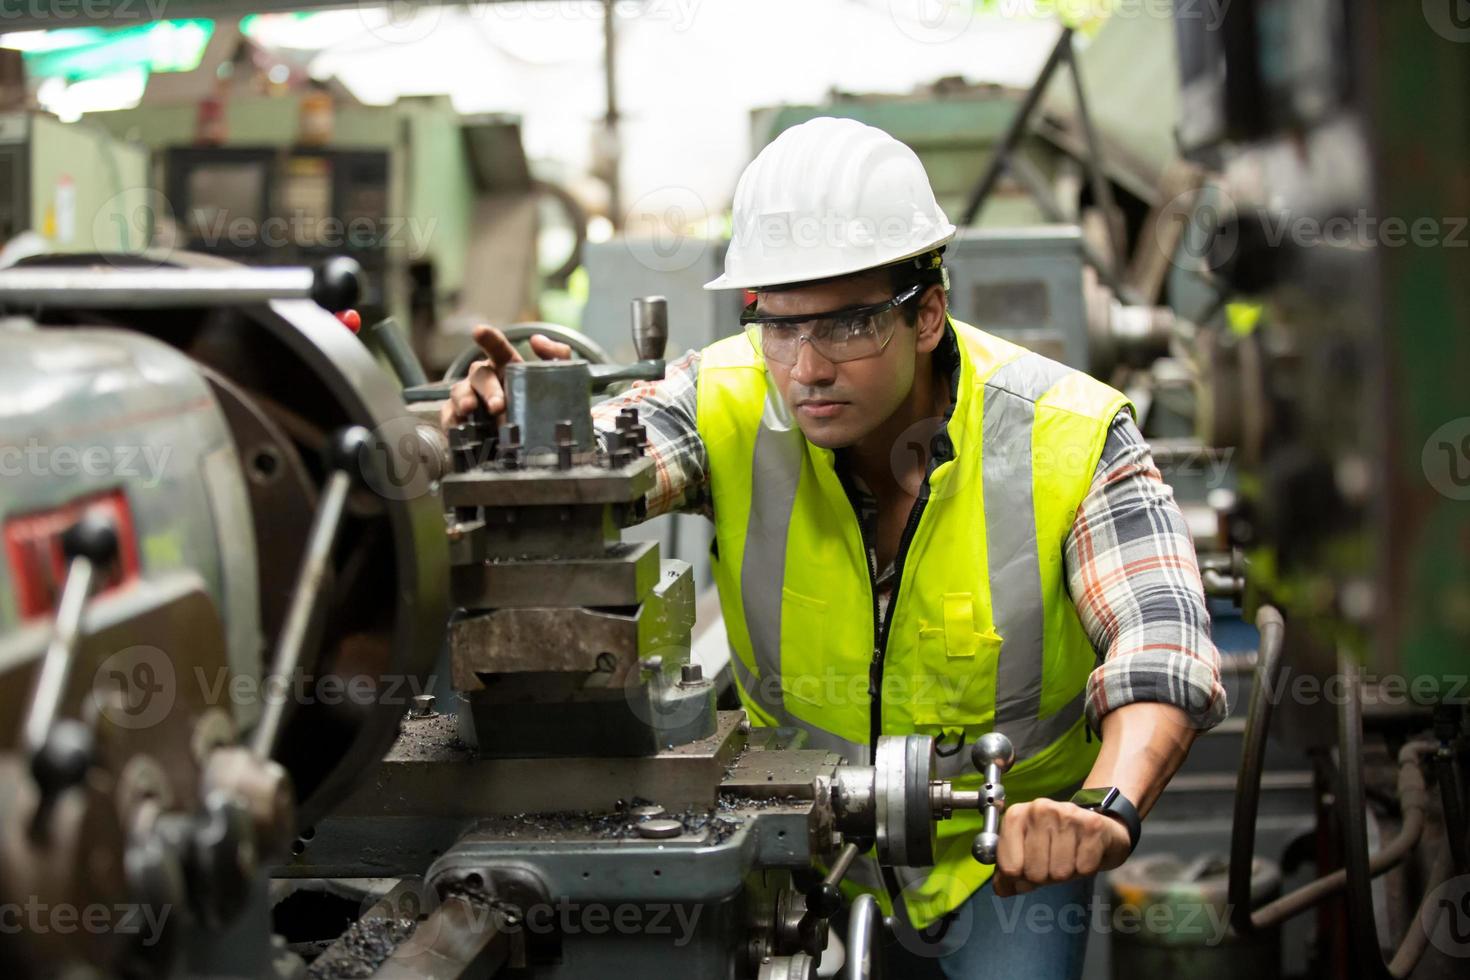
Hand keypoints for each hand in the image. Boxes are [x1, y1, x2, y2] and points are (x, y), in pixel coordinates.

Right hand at [440, 325, 573, 428]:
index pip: (496, 348)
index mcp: (506, 366)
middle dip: (488, 389)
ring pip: (459, 392)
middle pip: (480, 375)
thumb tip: (536, 340)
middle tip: (498, 406)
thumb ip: (557, 355)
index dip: (488, 338)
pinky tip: (457, 427)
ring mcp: (471, 399)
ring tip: (468, 410)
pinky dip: (450, 420)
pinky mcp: (461, 421)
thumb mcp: (560, 380)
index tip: (479, 331)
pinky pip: (449, 417)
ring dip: (463, 400)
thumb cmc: (543, 405)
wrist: (535, 441)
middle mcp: (485, 380)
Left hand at [991, 798, 1130, 896]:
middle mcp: (1039, 809)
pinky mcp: (1092, 825)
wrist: (1099, 830)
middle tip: (1054, 861)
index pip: (1009, 867)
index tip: (1028, 869)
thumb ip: (1010, 872)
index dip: (1020, 878)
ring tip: (1071, 856)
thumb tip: (1002, 889)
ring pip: (1060, 872)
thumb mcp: (1029, 855)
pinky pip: (1083, 868)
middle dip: (1046, 876)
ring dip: (1067, 873)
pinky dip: (1086, 868)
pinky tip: (1085, 853)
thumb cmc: (1059, 844)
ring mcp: (1066, 814)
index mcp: (1016, 815)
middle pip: (1034, 872)